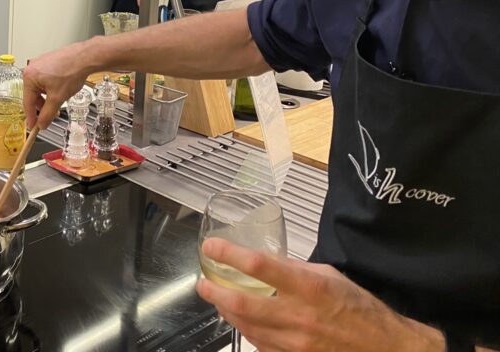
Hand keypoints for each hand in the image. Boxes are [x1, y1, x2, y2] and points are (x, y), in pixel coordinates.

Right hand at [23, 42, 95, 128]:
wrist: (85, 57)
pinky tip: (61, 89)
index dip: (31, 117)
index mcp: (29, 76)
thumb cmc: (71, 71)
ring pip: (41, 88)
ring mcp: (40, 64)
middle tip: (50, 116)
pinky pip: (46, 80)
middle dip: (43, 106)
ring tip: (60, 100)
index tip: (33, 127)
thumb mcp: (58, 98)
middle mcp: (32, 68)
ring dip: (49, 97)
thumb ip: (48, 114)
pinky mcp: (48, 62)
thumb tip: (42, 123)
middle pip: (34, 95)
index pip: (27, 102)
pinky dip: (52, 88)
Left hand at [196, 238, 444, 351]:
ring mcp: (295, 344)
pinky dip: (247, 332)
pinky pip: (260, 345)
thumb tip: (264, 264)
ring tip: (217, 299)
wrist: (386, 349)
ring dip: (226, 313)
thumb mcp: (329, 276)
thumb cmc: (359, 308)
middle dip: (214, 292)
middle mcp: (299, 316)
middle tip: (202, 282)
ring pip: (246, 328)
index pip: (259, 267)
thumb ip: (295, 270)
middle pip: (242, 304)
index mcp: (309, 288)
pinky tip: (242, 322)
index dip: (229, 254)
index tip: (212, 246)